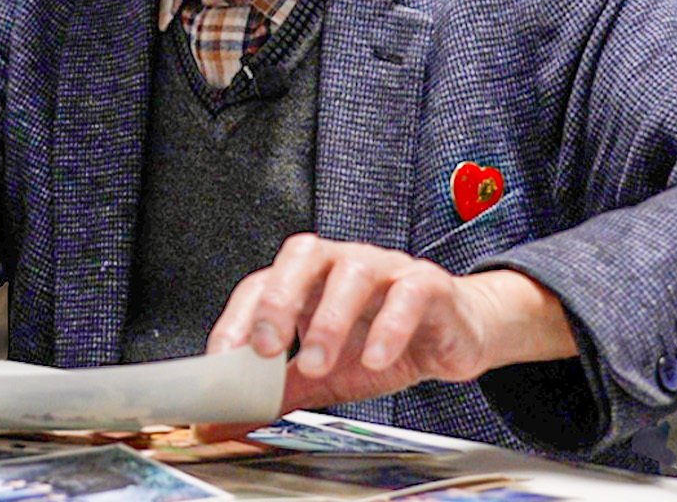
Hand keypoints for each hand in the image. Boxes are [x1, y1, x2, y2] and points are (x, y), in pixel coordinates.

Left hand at [195, 234, 577, 438]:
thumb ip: (278, 391)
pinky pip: (408, 293)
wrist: (452, 338)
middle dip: (279, 300)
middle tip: (267, 348)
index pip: (261, 282)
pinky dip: (389, 326)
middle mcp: (341, 262)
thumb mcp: (324, 374)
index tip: (224, 357)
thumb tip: (226, 420)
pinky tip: (375, 359)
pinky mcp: (428, 284)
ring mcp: (385, 267)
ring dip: (330, 319)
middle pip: (302, 255)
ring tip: (318, 363)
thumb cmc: (381, 345)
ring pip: (353, 272)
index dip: (238, 317)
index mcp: (308, 278)